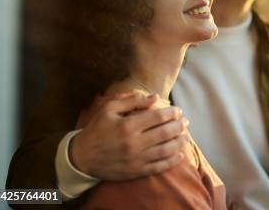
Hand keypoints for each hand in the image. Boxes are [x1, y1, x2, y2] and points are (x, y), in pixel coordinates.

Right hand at [70, 91, 189, 179]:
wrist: (82, 157)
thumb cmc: (97, 129)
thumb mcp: (109, 109)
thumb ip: (132, 100)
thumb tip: (154, 97)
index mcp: (128, 126)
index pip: (158, 117)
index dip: (172, 113)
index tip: (178, 111)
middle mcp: (134, 143)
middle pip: (165, 133)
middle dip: (179, 126)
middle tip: (185, 122)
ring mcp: (136, 159)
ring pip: (166, 150)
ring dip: (180, 142)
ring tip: (186, 136)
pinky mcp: (136, 171)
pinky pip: (159, 167)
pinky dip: (172, 161)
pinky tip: (180, 154)